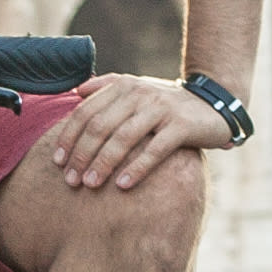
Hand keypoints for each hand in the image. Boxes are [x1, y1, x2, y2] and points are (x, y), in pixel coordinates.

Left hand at [47, 73, 237, 191]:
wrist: (214, 103)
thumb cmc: (167, 104)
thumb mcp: (137, 89)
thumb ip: (107, 87)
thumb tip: (75, 91)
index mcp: (124, 86)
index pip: (86, 111)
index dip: (69, 137)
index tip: (58, 161)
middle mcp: (140, 93)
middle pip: (100, 126)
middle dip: (81, 155)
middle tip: (71, 180)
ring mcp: (162, 109)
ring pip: (124, 138)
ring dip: (103, 163)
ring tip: (90, 185)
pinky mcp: (182, 126)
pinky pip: (155, 150)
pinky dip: (137, 168)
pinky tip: (123, 185)